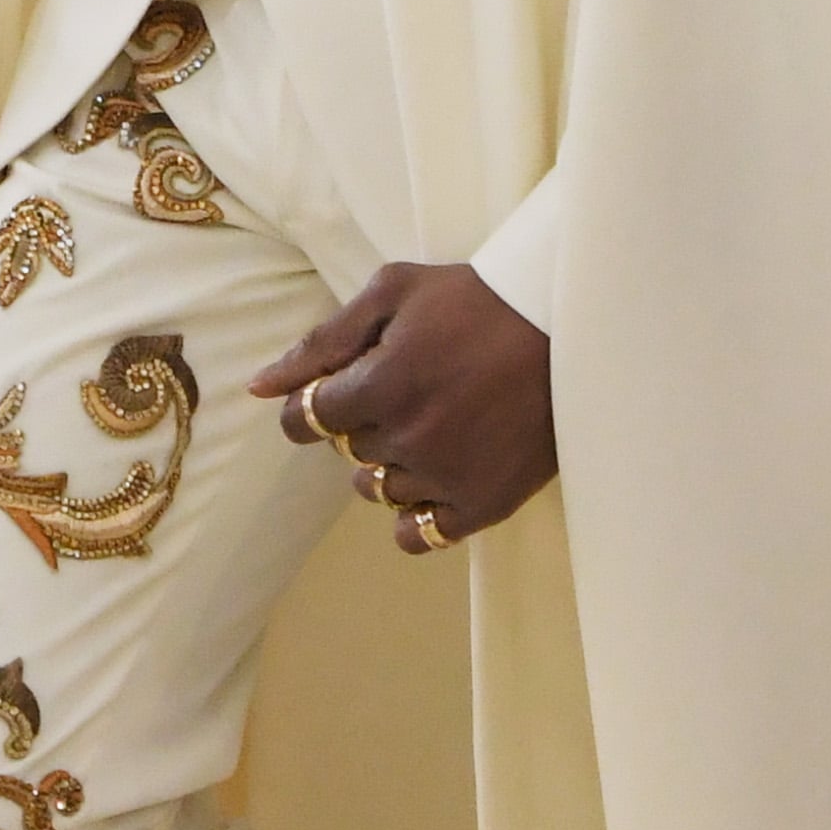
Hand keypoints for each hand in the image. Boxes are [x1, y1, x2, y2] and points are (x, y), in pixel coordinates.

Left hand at [252, 259, 555, 550]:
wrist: (570, 323)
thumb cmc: (476, 298)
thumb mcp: (394, 293)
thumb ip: (323, 341)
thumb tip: (260, 387)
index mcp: (381, 384)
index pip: (306, 419)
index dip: (311, 406)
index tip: (336, 393)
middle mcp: (409, 437)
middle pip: (346, 450)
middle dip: (361, 422)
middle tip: (406, 389)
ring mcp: (447, 475)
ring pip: (377, 491)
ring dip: (388, 463)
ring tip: (428, 424)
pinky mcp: (484, 504)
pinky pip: (418, 536)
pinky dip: (414, 514)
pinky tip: (431, 480)